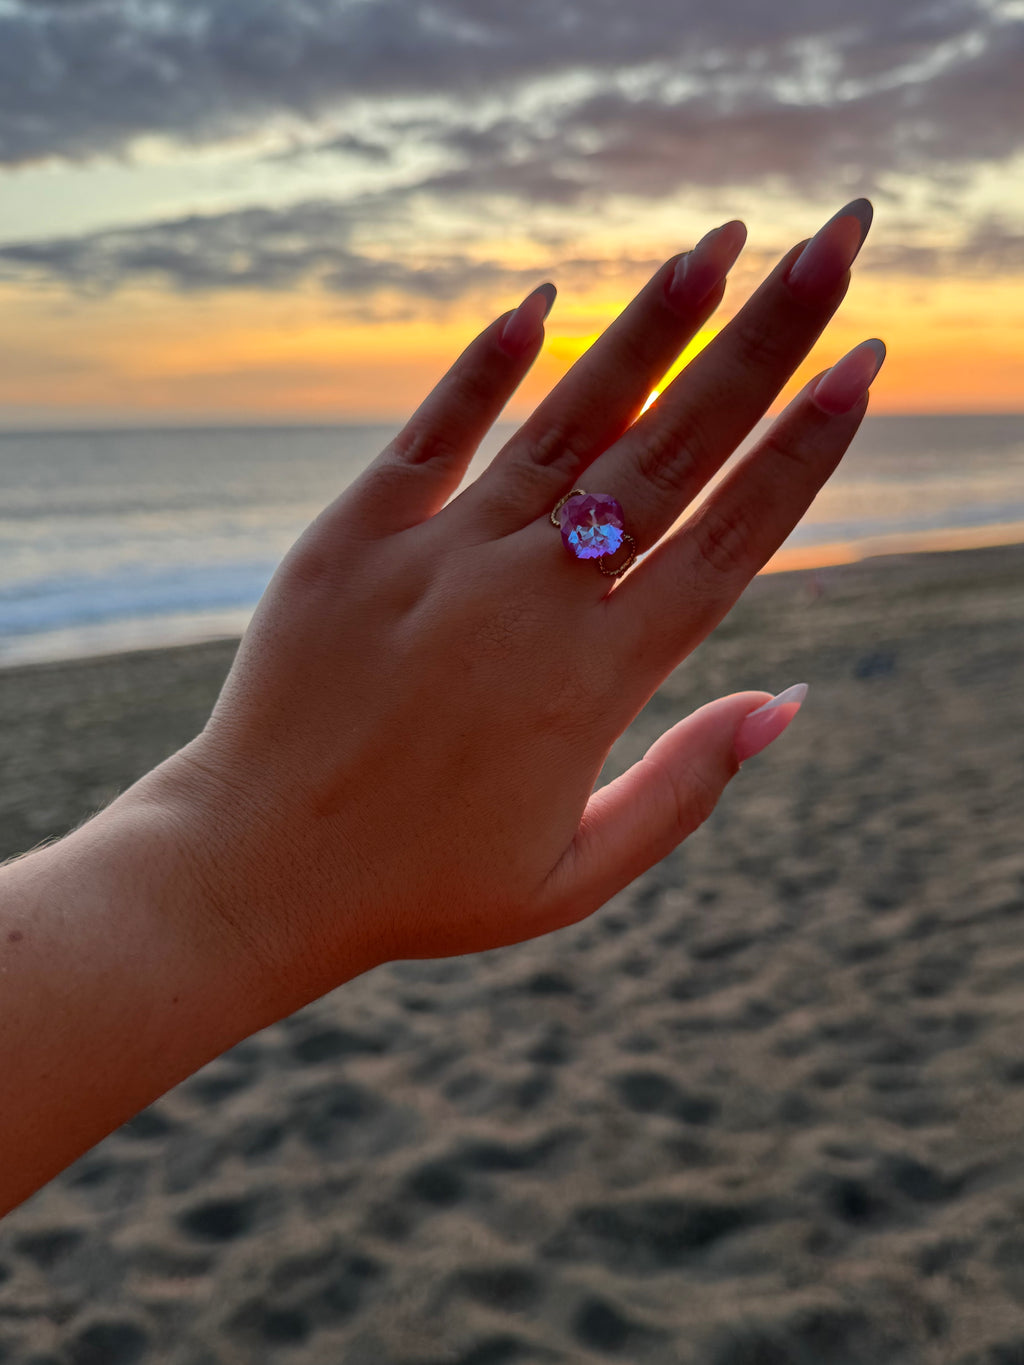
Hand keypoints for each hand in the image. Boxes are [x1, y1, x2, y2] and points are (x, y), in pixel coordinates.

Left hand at [161, 199, 881, 1002]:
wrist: (255, 870)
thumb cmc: (424, 884)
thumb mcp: (577, 872)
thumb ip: (688, 785)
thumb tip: (790, 701)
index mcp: (595, 681)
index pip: (728, 541)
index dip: (803, 452)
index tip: (861, 370)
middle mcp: (530, 601)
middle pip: (673, 452)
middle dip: (768, 344)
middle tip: (836, 247)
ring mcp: (440, 558)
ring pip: (568, 422)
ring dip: (652, 328)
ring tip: (723, 244)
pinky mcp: (354, 537)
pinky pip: (434, 433)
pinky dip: (489, 367)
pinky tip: (544, 303)